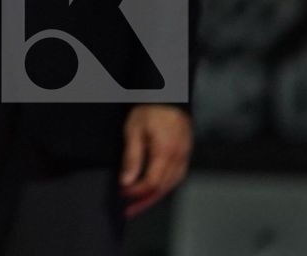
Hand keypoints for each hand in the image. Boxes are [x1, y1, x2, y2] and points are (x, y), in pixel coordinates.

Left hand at [119, 104, 191, 218]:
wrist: (169, 96)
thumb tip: (127, 182)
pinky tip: (153, 192)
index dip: (136, 192)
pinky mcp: (185, 156)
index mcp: (165, 153)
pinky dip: (164, 189)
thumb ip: (132, 158)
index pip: (151, 183)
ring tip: (138, 206)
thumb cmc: (149, 110)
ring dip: (154, 198)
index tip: (122, 194)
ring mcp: (184, 158)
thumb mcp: (134, 130)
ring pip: (171, 186)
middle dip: (144, 202)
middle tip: (128, 211)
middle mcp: (178, 159)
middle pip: (163, 189)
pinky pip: (176, 179)